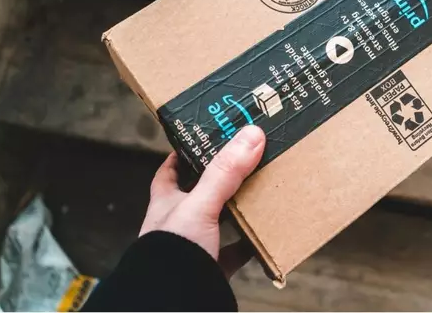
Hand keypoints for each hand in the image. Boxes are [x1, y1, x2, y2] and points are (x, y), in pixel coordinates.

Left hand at [139, 125, 265, 276]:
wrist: (172, 301)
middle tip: (245, 164)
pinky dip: (250, 246)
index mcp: (167, 203)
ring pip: (219, 222)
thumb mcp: (200, 204)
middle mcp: (179, 223)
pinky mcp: (212, 267)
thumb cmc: (171, 253)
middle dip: (221, 181)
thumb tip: (250, 135)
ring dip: (237, 212)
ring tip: (261, 195)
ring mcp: (196, 246)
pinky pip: (235, 253)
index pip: (171, 171)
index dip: (184, 154)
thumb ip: (224, 172)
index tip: (204, 139)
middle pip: (201, 194)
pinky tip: (264, 237)